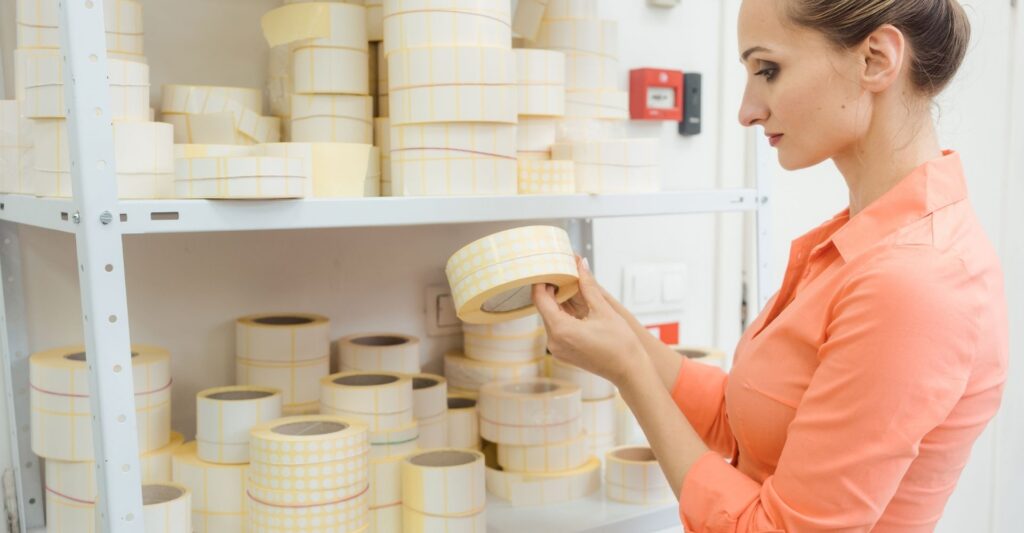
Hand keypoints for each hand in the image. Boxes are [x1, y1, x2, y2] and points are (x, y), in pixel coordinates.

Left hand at [532, 256, 645, 385]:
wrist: (629, 371)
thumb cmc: (620, 344)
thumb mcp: (603, 310)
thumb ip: (588, 285)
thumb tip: (580, 264)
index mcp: (561, 330)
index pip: (540, 299)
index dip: (542, 281)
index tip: (548, 268)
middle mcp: (554, 342)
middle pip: (544, 309)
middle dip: (552, 290)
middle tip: (561, 273)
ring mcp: (557, 350)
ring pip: (550, 318)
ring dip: (557, 303)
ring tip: (570, 287)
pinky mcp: (563, 353)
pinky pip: (556, 329)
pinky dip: (562, 316)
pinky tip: (574, 306)